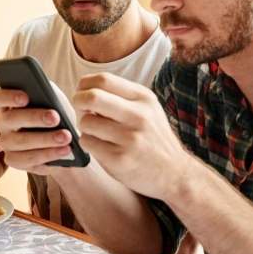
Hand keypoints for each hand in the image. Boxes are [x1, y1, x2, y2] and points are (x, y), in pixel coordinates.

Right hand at [0, 81, 74, 175]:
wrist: (66, 138)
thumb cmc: (57, 113)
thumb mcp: (54, 100)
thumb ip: (48, 94)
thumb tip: (46, 94)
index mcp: (7, 104)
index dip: (7, 97)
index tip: (25, 98)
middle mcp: (2, 123)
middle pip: (9, 119)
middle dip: (34, 118)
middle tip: (55, 118)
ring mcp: (6, 143)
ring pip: (19, 142)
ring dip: (45, 139)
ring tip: (66, 137)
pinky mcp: (14, 160)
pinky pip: (26, 160)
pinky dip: (48, 155)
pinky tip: (64, 150)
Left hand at [72, 73, 189, 199]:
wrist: (174, 173)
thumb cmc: (153, 138)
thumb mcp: (147, 109)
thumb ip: (121, 97)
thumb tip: (84, 90)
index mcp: (144, 99)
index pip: (104, 79)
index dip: (85, 84)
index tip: (82, 92)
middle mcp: (139, 116)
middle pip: (92, 97)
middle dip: (78, 101)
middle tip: (80, 109)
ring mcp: (130, 138)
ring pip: (86, 122)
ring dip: (83, 126)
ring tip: (94, 131)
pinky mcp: (120, 159)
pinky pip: (87, 142)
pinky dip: (88, 143)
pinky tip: (99, 146)